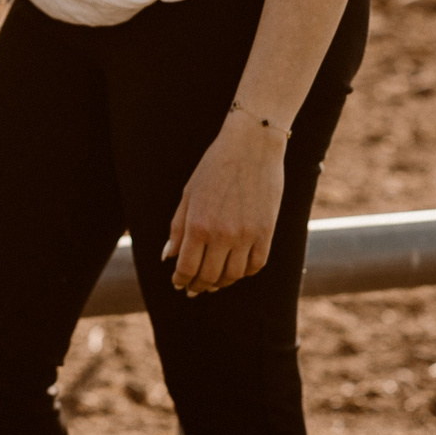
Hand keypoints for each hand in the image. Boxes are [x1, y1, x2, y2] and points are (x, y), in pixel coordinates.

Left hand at [162, 115, 288, 296]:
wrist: (251, 146)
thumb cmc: (214, 167)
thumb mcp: (189, 195)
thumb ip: (178, 228)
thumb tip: (168, 257)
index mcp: (198, 225)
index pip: (187, 268)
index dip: (181, 280)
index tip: (179, 283)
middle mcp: (222, 235)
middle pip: (209, 276)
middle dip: (198, 286)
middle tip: (195, 289)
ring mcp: (247, 235)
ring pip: (234, 275)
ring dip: (222, 282)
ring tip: (214, 282)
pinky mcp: (267, 232)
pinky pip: (256, 265)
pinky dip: (245, 272)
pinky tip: (237, 269)